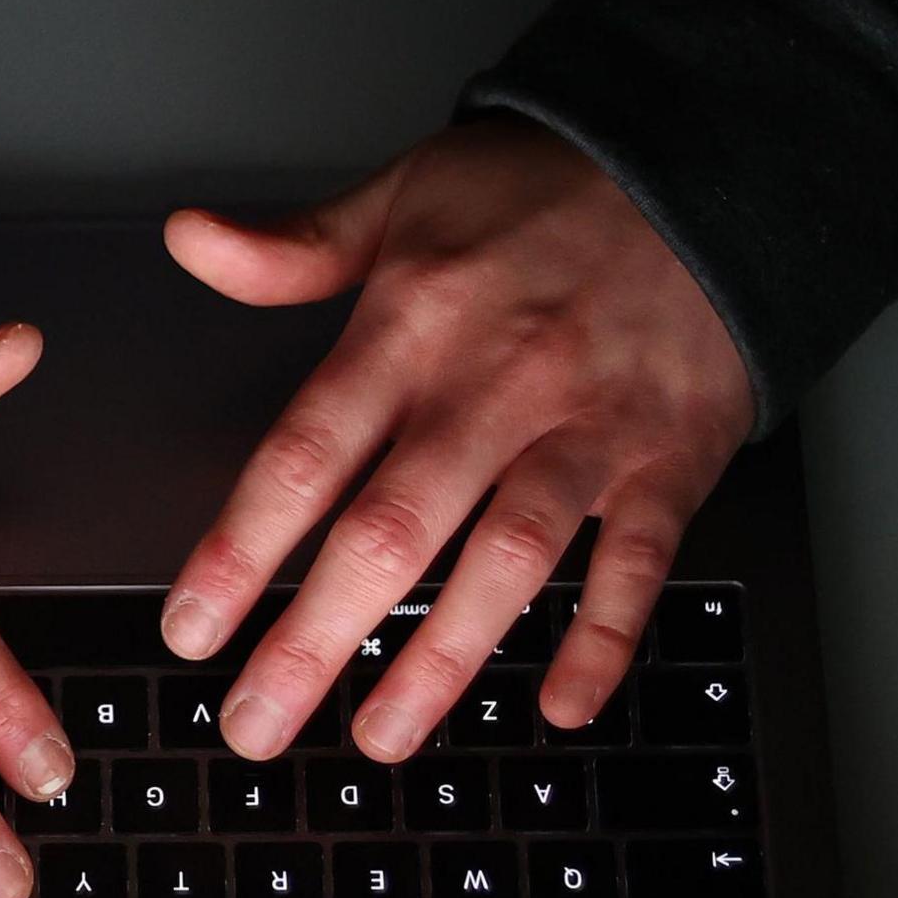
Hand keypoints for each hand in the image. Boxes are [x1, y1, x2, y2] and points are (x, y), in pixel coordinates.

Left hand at [158, 118, 755, 761]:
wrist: (708, 161)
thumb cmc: (542, 192)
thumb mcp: (405, 196)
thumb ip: (296, 246)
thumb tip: (190, 239)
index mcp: (412, 326)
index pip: (307, 453)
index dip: (243, 549)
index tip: (192, 631)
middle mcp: (494, 385)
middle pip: (391, 529)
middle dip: (315, 638)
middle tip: (256, 726)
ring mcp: (586, 428)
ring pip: (506, 558)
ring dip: (443, 658)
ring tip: (381, 737)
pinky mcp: (668, 458)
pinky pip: (638, 561)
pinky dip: (604, 636)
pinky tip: (562, 707)